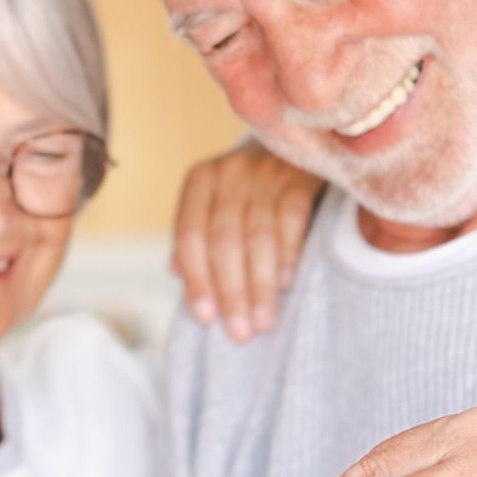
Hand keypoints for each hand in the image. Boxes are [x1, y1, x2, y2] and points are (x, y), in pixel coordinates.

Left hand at [171, 142, 323, 341]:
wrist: (301, 144)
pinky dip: (288, 255)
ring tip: (264, 321)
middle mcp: (229, 171)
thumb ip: (198, 234)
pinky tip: (286, 284)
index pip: (190, 235)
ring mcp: (265, 170)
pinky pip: (291, 219)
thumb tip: (175, 271)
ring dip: (260, 285)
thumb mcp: (220, 202)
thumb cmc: (253, 188)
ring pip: (257, 235)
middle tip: (241, 332)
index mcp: (200, 180)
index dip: (197, 280)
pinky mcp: (300, 173)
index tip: (206, 318)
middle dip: (231, 291)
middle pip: (223, 240)